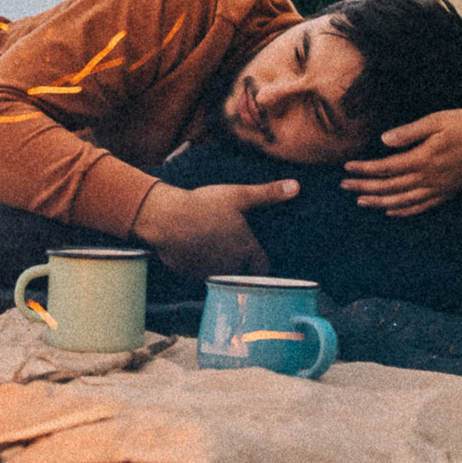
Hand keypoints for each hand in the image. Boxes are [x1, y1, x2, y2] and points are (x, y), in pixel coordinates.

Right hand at [130, 180, 294, 277]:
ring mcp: (209, 273)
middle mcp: (231, 267)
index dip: (259, 259)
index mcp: (246, 250)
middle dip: (239, 263)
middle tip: (228, 243)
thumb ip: (268, 194)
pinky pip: (200, 275)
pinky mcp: (190, 276)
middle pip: (242, 272)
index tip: (252, 251)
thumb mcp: (239, 195)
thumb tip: (296, 186)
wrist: (165, 217)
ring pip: (221, 275)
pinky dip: (199, 267)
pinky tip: (193, 249)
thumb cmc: (203, 204)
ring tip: (210, 245)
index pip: (262, 267)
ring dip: (219, 266)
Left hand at [341, 109, 461, 215]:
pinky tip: (391, 211)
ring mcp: (437, 188)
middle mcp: (428, 178)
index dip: (365, 169)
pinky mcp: (446, 193)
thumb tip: (384, 140)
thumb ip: (409, 132)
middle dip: (364, 187)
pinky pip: (421, 207)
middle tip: (344, 186)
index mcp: (423, 159)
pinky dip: (404, 211)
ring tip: (361, 202)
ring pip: (402, 201)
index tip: (347, 168)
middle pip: (389, 186)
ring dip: (379, 202)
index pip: (386, 167)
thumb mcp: (435, 121)